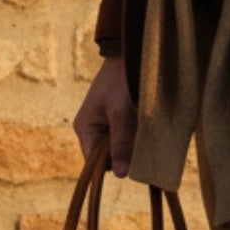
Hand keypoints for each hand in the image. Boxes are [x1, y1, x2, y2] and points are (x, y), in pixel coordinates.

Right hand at [74, 55, 136, 178]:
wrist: (129, 54)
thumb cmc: (120, 81)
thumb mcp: (121, 113)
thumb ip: (120, 143)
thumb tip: (120, 174)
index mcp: (85, 129)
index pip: (94, 163)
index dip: (111, 165)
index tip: (130, 163)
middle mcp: (91, 131)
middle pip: (107, 158)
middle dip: (124, 155)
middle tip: (140, 144)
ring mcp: (105, 127)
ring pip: (119, 150)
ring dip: (132, 146)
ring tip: (143, 133)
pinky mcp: (118, 122)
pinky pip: (126, 140)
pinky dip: (136, 138)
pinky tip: (144, 129)